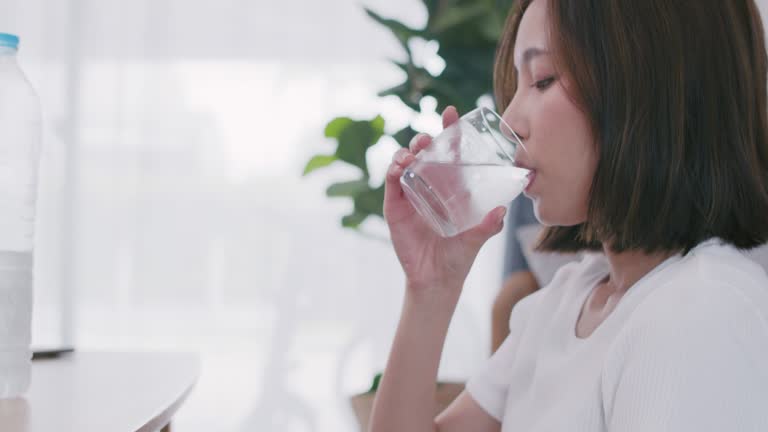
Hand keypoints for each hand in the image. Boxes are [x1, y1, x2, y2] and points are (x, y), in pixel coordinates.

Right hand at [384, 106, 507, 295]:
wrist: (436, 279)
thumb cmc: (459, 256)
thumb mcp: (477, 238)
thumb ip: (489, 226)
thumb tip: (502, 211)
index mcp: (451, 185)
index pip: (449, 152)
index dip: (449, 132)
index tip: (451, 113)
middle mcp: (430, 185)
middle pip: (424, 153)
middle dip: (424, 140)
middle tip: (428, 140)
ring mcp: (410, 194)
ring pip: (405, 162)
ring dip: (407, 152)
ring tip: (413, 155)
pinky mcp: (394, 207)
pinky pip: (392, 183)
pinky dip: (393, 171)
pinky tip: (399, 168)